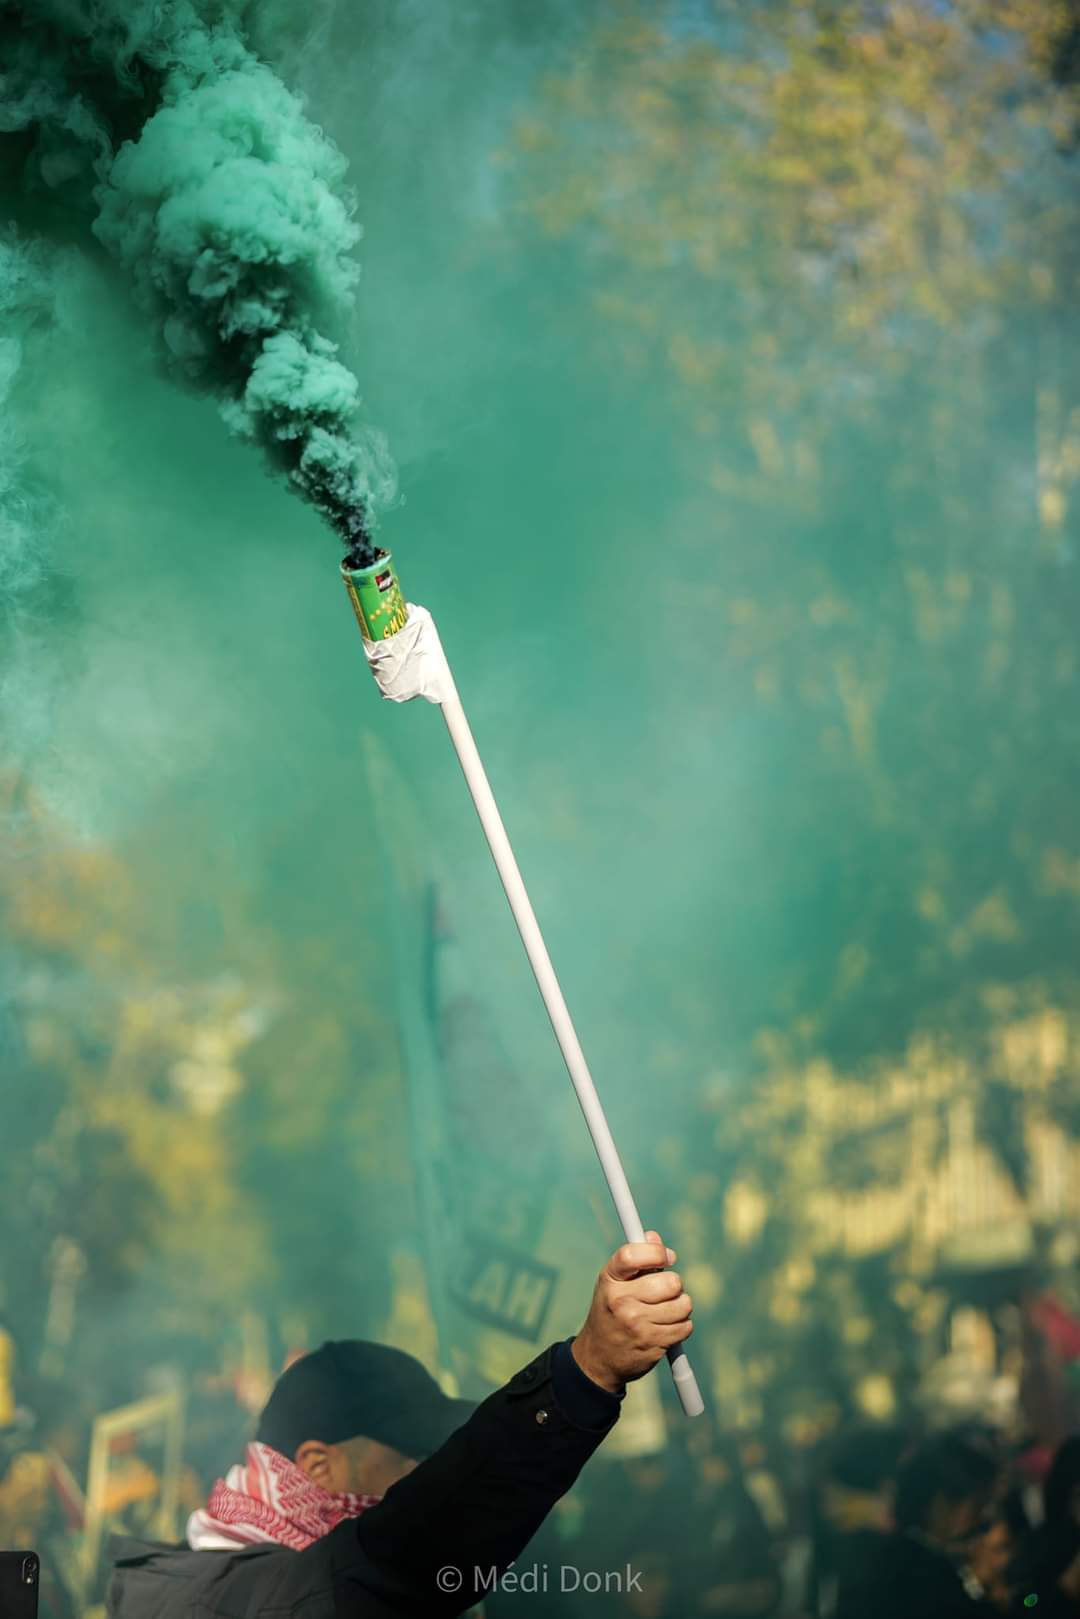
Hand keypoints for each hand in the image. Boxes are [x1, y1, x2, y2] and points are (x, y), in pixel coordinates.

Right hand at [571, 1231, 692, 1394]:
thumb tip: (653, 1237)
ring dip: (680, 1306)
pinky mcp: (653, 1344)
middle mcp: (621, 1301)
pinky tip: (666, 1327)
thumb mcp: (615, 1282)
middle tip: (665, 1291)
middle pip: (670, 1282)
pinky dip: (681, 1325)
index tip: (668, 1257)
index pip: (633, 1254)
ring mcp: (637, 1325)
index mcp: (610, 1280)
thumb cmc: (611, 1311)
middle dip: (674, 1285)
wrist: (599, 1357)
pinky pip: (686, 1326)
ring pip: (683, 1304)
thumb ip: (637, 1258)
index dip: (657, 1252)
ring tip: (665, 1310)